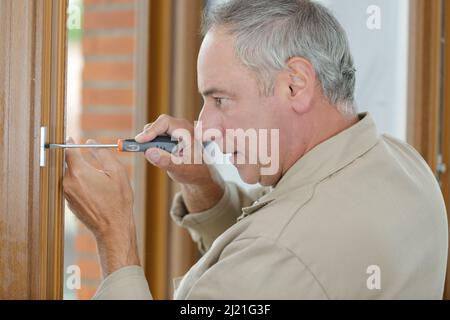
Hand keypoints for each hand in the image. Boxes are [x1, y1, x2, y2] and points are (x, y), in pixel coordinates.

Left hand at [63, 138, 139, 276]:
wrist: (113, 227)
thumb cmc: (118, 201)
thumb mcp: (117, 172)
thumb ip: (102, 154)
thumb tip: (91, 142)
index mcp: (79, 172)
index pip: (68, 150)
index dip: (71, 143)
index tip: (72, 139)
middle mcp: (68, 182)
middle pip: (69, 163)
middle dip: (79, 160)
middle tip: (94, 162)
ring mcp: (67, 194)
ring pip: (71, 176)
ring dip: (81, 173)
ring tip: (99, 180)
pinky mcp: (69, 203)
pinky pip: (73, 187)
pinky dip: (81, 184)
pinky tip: (96, 191)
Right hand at [135, 114, 224, 211]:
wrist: (200, 174)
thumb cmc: (194, 171)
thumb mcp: (181, 169)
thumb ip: (166, 161)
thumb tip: (149, 152)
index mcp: (187, 131)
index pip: (164, 122)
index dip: (150, 130)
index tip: (139, 141)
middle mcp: (181, 127)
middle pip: (158, 125)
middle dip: (149, 137)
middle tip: (143, 150)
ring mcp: (175, 131)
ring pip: (156, 131)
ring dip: (151, 142)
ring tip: (156, 156)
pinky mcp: (170, 136)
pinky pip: (157, 136)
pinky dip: (153, 144)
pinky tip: (158, 155)